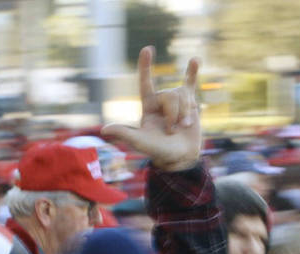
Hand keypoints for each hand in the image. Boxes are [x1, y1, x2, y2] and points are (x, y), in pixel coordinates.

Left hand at [101, 46, 200, 171]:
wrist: (179, 157)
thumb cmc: (157, 151)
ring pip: (183, 96)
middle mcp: (161, 101)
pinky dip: (193, 72)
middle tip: (171, 131)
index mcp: (148, 106)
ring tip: (182, 128)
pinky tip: (195, 59)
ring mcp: (176, 101)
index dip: (146, 67)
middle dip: (173, 114)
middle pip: (170, 96)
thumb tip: (104, 130)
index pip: (146, 83)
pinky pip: (191, 84)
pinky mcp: (190, 102)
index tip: (147, 49)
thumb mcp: (140, 142)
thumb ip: (124, 133)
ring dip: (184, 114)